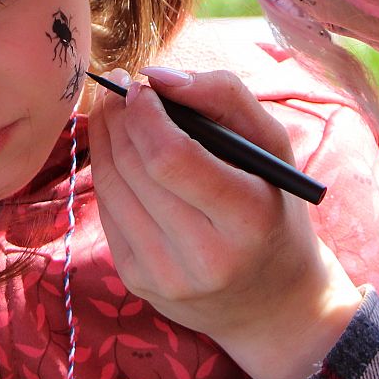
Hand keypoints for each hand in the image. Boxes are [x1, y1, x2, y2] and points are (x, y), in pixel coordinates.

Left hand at [88, 67, 362, 378]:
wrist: (272, 302)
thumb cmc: (274, 207)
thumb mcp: (273, 147)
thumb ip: (226, 97)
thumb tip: (158, 76)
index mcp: (249, 217)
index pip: (172, 158)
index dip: (144, 114)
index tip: (141, 83)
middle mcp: (206, 256)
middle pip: (136, 169)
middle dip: (119, 117)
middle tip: (119, 87)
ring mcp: (167, 276)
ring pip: (112, 188)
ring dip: (104, 139)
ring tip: (113, 111)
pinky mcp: (139, 282)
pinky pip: (107, 212)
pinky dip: (106, 174)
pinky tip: (118, 152)